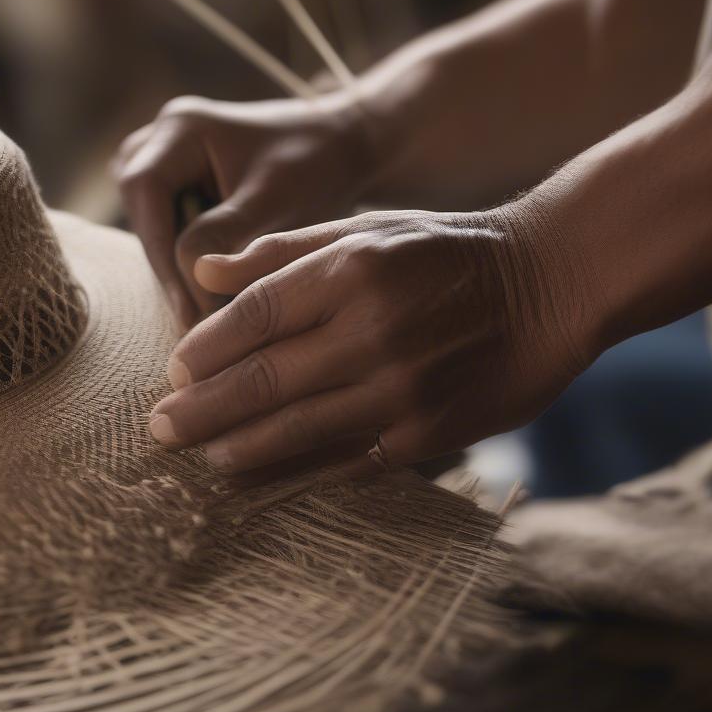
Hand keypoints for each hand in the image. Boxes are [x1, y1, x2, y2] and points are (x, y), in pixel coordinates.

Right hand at [113, 93, 376, 328]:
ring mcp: (164, 160)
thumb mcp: (273, 204)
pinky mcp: (175, 184)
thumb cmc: (313, 170)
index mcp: (182, 125)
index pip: (145, 190)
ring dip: (174, 265)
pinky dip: (187, 258)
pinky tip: (212, 290)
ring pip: (151, 223)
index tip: (188, 308)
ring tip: (207, 310)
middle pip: (142, 210)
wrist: (339, 151)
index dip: (159, 253)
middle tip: (197, 319)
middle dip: (167, 265)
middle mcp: (162, 137)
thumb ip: (225, 238)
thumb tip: (187, 290)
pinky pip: (165, 227)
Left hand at [148, 207, 593, 472]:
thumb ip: (280, 250)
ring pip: (297, 430)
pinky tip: (260, 484)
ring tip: (199, 458)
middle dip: (200, 410)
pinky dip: (298, 475)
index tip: (175, 371)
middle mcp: (372, 330)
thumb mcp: (366, 227)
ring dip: (237, 449)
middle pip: (262, 379)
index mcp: (351, 269)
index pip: (253, 315)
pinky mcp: (429, 434)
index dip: (205, 349)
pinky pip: (348, 462)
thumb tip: (200, 269)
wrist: (552, 283)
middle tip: (159, 429)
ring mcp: (402, 388)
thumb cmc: (446, 250)